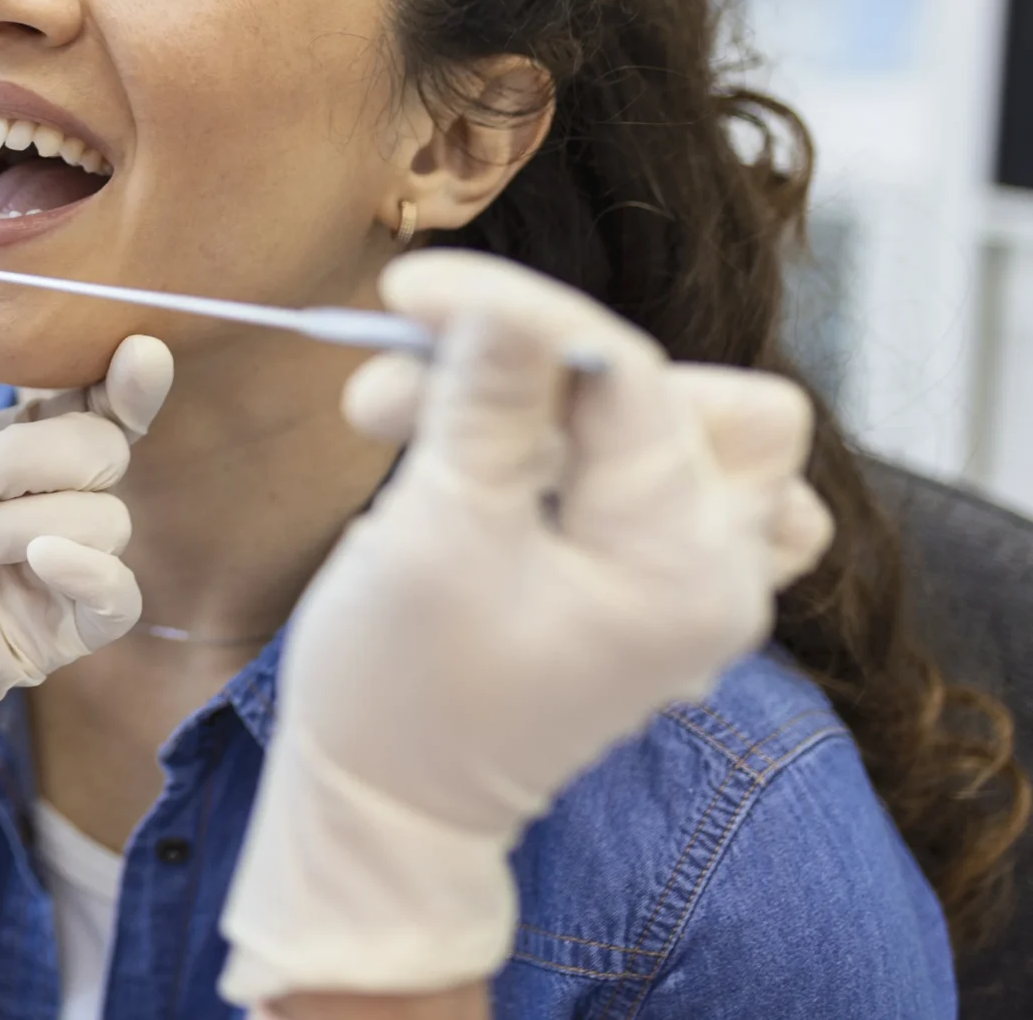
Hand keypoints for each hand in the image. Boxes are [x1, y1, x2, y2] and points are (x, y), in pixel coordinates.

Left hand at [0, 235, 171, 846]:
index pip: (90, 396)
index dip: (123, 372)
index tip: (132, 344)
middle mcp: (31, 504)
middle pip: (103, 447)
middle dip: (28, 454)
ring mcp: (42, 573)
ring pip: (108, 516)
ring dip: (21, 517)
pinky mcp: (44, 636)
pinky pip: (117, 596)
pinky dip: (90, 570)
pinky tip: (37, 559)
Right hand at [219, 251, 826, 1004]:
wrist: (386, 813)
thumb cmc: (401, 693)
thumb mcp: (435, 536)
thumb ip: (487, 406)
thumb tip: (503, 302)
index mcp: (684, 569)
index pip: (625, 375)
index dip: (512, 313)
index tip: (405, 291)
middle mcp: (719, 573)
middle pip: (682, 394)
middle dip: (541, 364)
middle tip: (415, 374)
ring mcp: (692, 582)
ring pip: (673, 427)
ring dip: (552, 402)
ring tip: (415, 420)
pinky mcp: (651, 585)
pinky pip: (656, 479)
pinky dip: (579, 447)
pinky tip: (489, 453)